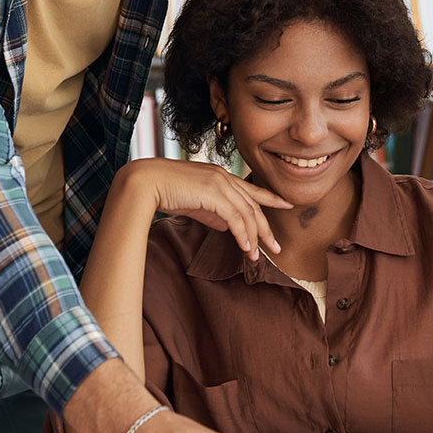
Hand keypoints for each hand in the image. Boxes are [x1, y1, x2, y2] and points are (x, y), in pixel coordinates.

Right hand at [120, 159, 288, 259]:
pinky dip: (242, 235)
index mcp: (221, 176)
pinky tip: (245, 248)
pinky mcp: (213, 194)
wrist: (145, 182)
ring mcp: (219, 183)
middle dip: (266, 228)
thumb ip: (213, 212)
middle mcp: (224, 177)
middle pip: (254, 205)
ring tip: (256, 256)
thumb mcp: (195, 202)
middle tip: (277, 248)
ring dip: (254, 237)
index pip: (252, 189)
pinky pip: (235, 218)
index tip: (287, 204)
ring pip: (247, 213)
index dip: (271, 197)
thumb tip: (227, 226)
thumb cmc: (165, 191)